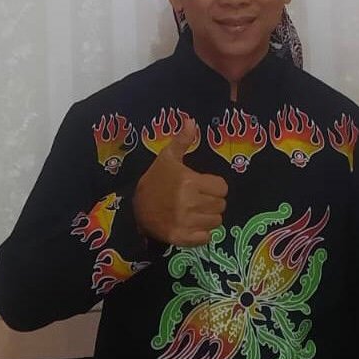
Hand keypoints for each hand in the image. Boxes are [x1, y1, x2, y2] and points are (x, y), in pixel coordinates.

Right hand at [133, 119, 227, 246]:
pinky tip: (192, 225)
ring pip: (216, 222)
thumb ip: (182, 140)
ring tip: (195, 212)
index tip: (204, 186)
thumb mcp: (167, 158)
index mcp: (190, 181)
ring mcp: (186, 222)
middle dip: (212, 202)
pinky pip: (206, 238)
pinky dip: (202, 234)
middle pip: (221, 205)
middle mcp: (190, 202)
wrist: (135, 207)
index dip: (215, 187)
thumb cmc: (155, 180)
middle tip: (198, 199)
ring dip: (208, 217)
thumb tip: (191, 120)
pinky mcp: (181, 237)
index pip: (222, 188)